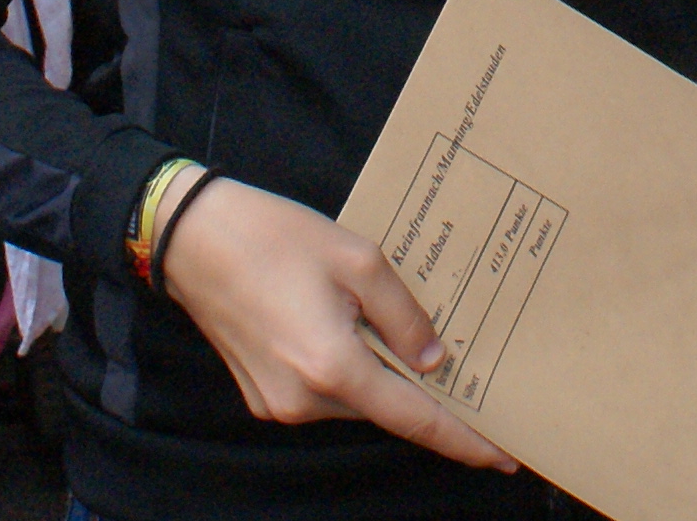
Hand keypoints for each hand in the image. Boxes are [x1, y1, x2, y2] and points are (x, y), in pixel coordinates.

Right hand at [156, 178, 515, 472]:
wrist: (191, 238)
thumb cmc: (273, 237)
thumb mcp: (358, 260)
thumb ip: (404, 316)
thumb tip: (434, 362)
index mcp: (333, 368)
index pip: (415, 419)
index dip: (464, 440)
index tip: (504, 457)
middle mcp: (305, 400)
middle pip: (385, 407)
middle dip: (420, 390)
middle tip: (458, 362)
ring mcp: (279, 403)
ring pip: (355, 400)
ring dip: (377, 373)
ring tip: (386, 325)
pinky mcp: (263, 396)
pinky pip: (324, 393)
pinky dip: (346, 371)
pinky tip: (347, 328)